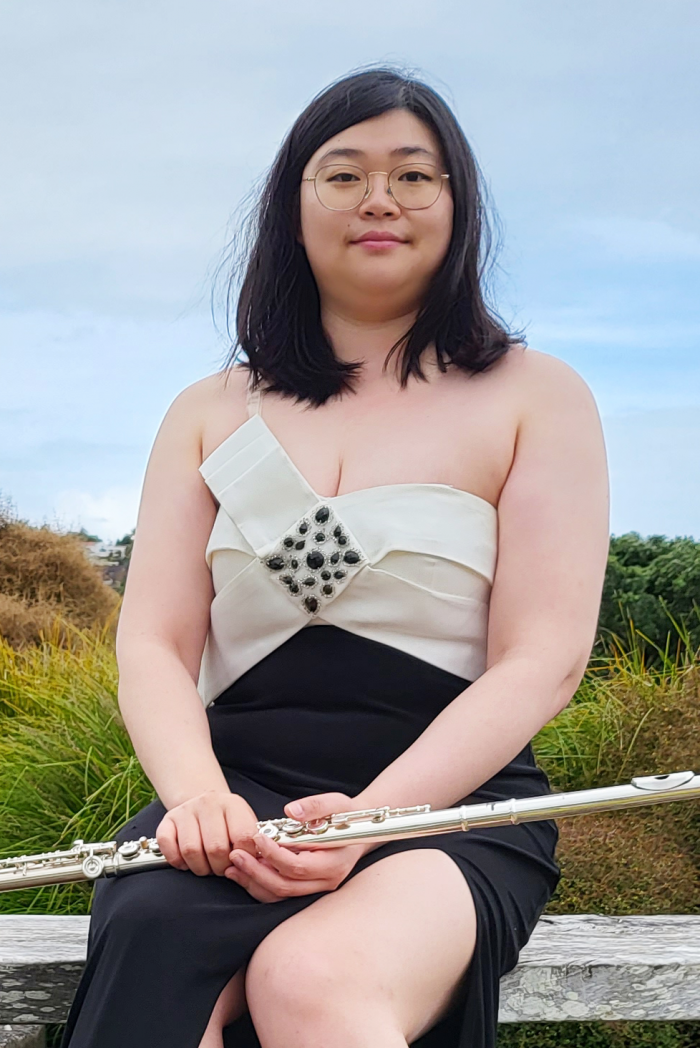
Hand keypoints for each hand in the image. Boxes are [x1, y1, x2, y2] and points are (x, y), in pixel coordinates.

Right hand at [156, 789, 260, 876]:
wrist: (204, 805)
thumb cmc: (228, 821)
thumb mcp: (246, 824)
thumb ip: (252, 843)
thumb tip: (256, 863)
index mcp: (233, 804)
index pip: (243, 837)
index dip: (244, 857)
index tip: (241, 863)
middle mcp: (208, 803)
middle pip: (216, 848)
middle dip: (220, 868)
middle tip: (222, 868)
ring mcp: (186, 810)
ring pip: (191, 851)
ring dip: (200, 868)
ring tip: (206, 866)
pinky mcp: (167, 820)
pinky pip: (167, 845)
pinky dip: (176, 861)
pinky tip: (186, 861)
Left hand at [224, 792, 368, 902]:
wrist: (359, 830)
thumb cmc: (347, 816)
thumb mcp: (337, 803)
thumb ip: (316, 806)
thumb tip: (290, 811)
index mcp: (334, 863)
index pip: (298, 866)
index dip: (274, 854)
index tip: (257, 837)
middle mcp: (326, 881)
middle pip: (285, 886)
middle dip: (256, 872)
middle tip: (235, 855)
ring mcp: (316, 888)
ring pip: (280, 895)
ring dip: (253, 882)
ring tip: (232, 866)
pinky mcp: (306, 888)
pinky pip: (279, 894)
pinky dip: (259, 885)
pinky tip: (242, 873)